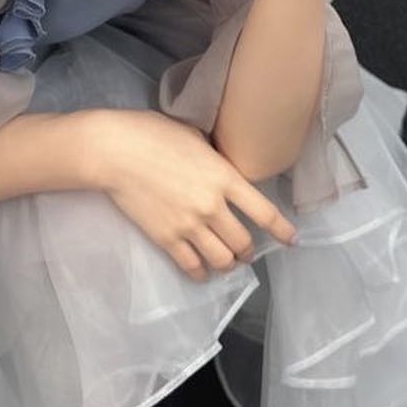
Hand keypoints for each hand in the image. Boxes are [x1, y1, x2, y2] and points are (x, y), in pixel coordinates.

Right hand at [84, 109, 298, 282]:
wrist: (115, 152)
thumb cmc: (153, 133)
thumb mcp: (194, 137)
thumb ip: (214, 159)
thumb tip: (220, 168)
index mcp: (224, 177)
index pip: (264, 212)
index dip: (282, 230)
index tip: (291, 239)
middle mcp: (212, 206)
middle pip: (244, 242)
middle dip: (249, 251)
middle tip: (248, 251)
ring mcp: (189, 226)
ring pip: (222, 259)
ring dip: (228, 263)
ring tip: (227, 261)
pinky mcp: (167, 239)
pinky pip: (192, 266)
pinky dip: (202, 273)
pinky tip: (203, 272)